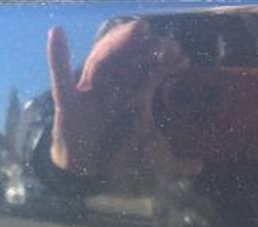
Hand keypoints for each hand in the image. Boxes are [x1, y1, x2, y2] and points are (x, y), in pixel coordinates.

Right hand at [47, 22, 187, 174]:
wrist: (84, 165)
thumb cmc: (118, 152)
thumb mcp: (151, 158)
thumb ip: (177, 163)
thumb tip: (201, 165)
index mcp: (132, 95)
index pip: (152, 72)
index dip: (168, 64)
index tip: (184, 60)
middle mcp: (112, 87)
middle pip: (130, 59)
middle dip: (149, 49)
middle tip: (168, 44)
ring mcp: (89, 92)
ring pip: (103, 61)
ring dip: (117, 43)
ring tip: (138, 30)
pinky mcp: (67, 103)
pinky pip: (60, 78)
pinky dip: (56, 57)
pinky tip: (56, 33)